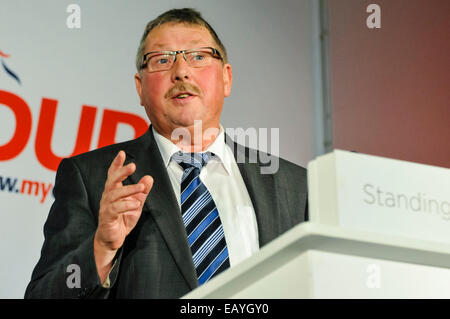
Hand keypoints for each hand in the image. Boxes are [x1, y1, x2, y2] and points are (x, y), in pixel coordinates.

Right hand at [94, 150, 152, 281]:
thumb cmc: (123, 219)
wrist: (112, 239)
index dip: (117, 163)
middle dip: (122, 172)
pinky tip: (135, 204)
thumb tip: (149, 177)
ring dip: (129, 189)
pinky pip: (116, 209)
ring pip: (115, 194)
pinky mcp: (107, 217)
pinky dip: (126, 205)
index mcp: (113, 191)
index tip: (122, 153)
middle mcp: (108, 196)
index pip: (113, 174)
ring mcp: (106, 207)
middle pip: (112, 180)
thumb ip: (142, 191)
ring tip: (141, 187)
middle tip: (133, 165)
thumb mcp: (136, 203)